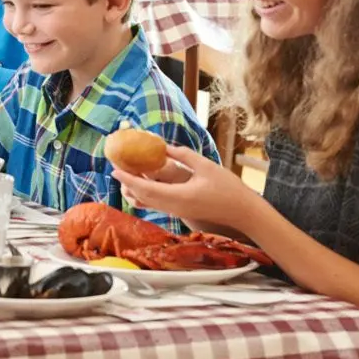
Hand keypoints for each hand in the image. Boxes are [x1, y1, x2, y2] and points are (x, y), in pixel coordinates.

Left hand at [113, 145, 258, 230]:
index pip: (145, 188)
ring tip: (126, 174)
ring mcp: (178, 211)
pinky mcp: (182, 212)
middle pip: (143, 197)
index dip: (128, 179)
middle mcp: (174, 207)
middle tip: (116, 167)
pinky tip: (144, 183)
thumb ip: (182, 155)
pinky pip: (158, 204)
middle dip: (127, 183)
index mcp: (179, 196)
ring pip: (149, 202)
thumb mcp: (205, 166)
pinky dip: (146, 194)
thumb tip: (162, 146)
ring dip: (135, 189)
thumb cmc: (228, 188)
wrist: (243, 213)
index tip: (114, 169)